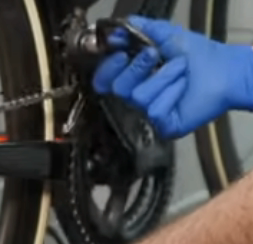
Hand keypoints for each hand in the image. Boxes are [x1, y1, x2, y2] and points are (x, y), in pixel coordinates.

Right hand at [93, 16, 252, 137]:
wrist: (226, 70)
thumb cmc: (198, 56)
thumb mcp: (166, 35)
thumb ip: (140, 30)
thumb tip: (116, 31)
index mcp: (135, 78)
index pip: (106, 80)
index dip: (107, 69)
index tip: (120, 53)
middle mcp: (139, 97)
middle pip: (119, 88)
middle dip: (136, 68)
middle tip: (154, 55)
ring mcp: (150, 113)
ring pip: (138, 98)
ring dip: (162, 77)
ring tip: (182, 71)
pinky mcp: (164, 125)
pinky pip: (155, 111)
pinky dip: (172, 94)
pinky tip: (184, 89)